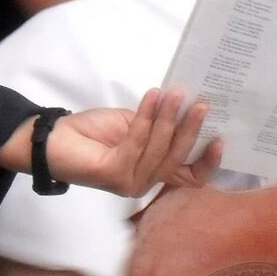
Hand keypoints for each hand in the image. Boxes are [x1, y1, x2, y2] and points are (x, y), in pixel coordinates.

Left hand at [0, 89, 222, 196]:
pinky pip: (138, 142)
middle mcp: (146, 183)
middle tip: (200, 103)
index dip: (209, 162)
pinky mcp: (115, 174)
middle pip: (179, 158)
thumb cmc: (96, 132)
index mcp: (156, 173)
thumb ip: (162, 125)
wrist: (54, 138)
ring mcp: (130, 182)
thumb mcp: (138, 125)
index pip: (191, 177)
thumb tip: (192, 105)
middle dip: (191, 129)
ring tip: (173, 93)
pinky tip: (152, 97)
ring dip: (168, 117)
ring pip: (160, 149)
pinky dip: (146, 117)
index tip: (222, 138)